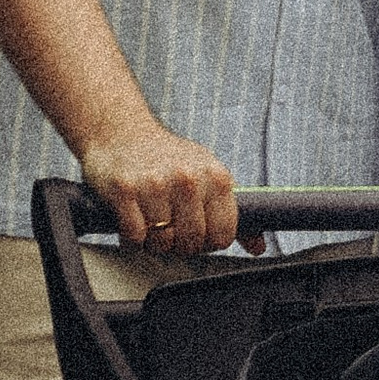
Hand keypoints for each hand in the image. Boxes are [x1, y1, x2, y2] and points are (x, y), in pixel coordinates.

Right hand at [82, 118, 240, 261]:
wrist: (121, 132)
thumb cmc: (168, 158)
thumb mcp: (207, 174)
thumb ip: (231, 212)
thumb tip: (258, 247)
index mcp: (216, 176)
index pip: (223, 234)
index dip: (209, 243)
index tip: (198, 235)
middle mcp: (188, 178)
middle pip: (192, 242)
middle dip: (180, 245)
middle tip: (171, 230)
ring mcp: (155, 184)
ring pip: (162, 243)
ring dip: (154, 242)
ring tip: (151, 223)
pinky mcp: (125, 190)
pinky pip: (135, 237)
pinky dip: (133, 239)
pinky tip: (134, 220)